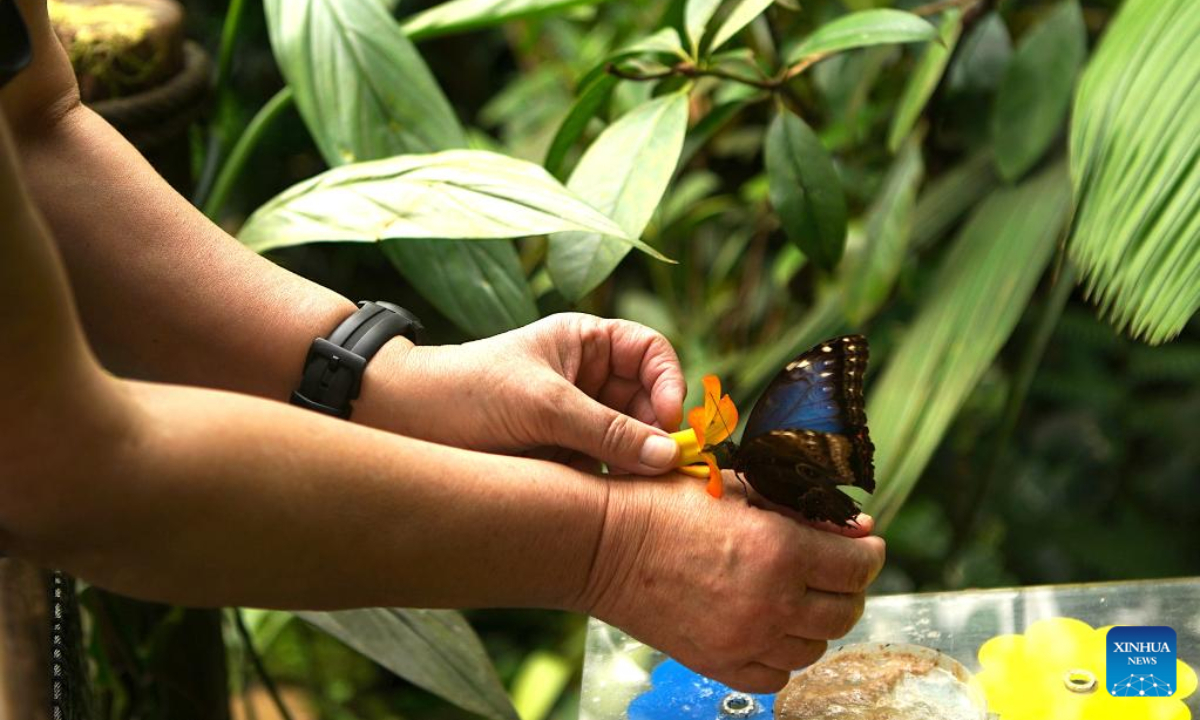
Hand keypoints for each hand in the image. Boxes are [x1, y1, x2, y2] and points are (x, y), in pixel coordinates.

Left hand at [359, 313, 686, 473]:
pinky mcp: (566, 454)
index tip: (669, 420)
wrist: (408, 423)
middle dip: (656, 432)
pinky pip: (607, 466)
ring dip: (637, 462)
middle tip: (659, 468)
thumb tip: (668, 455)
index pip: (651, 353)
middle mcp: (590, 377)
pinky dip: (616, 482)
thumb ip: (607, 431)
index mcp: (587, 342)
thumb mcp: (544, 405)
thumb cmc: (471, 391)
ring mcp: (579, 417)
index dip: (668, 383)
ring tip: (635, 487)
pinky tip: (614, 500)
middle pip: (649, 401)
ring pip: (631, 439)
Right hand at [575, 471, 885, 693]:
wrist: (602, 544)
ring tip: (796, 596)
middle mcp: (771, 602)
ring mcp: (745, 639)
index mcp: (779, 549)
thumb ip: (799, 507)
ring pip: (815, 648)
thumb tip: (857, 528)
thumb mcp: (736, 487)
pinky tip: (769, 627)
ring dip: (816, 621)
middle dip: (849, 587)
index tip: (863, 545)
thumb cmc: (663, 504)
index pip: (858, 565)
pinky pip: (776, 676)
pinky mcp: (719, 664)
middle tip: (834, 570)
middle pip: (846, 611)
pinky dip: (783, 656)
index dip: (869, 552)